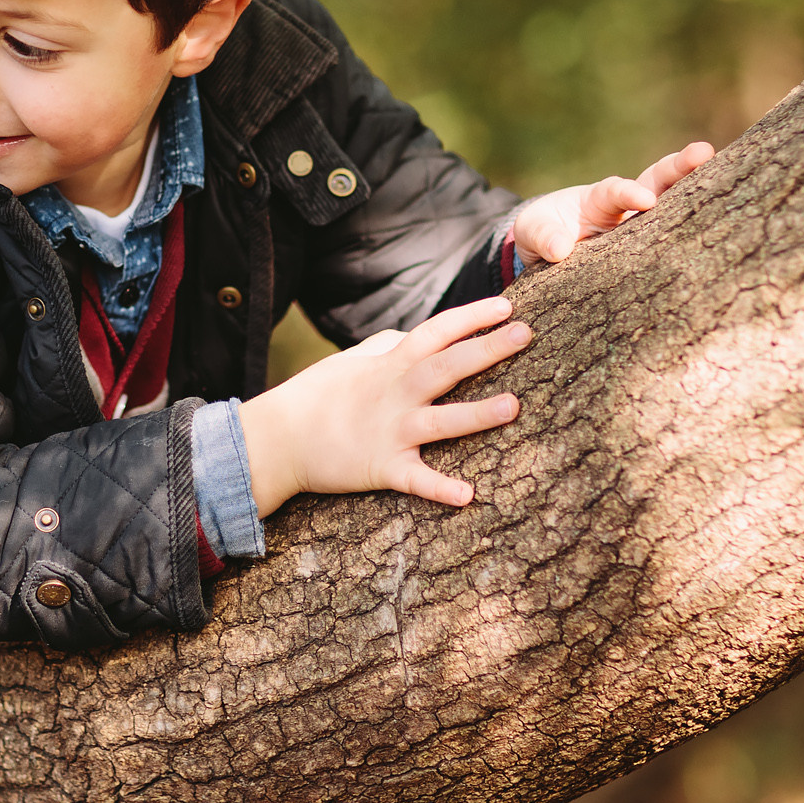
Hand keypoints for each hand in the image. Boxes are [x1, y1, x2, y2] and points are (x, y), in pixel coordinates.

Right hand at [235, 296, 529, 512]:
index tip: (506, 307)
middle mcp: (395, 394)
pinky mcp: (380, 467)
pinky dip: (440, 488)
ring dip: (477, 414)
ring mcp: (390, 430)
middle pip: (447, 366)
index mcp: (390, 365)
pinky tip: (468, 495)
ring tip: (513, 406)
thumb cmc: (315, 396)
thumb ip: (384, 346)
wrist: (277, 438)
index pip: (436, 332)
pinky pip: (415, 479)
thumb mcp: (351, 362)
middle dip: (486, 350)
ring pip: (440, 420)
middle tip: (526, 335)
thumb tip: (407, 333)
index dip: (471, 318)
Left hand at [512, 141, 712, 265]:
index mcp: (598, 199)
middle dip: (679, 167)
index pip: (615, 190)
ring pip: (675, 210)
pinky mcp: (652, 255)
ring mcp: (643, 230)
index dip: (630, 192)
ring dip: (699, 199)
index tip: (644, 200)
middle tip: (704, 150)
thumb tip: (560, 252)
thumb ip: (543, 236)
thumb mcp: (533, 232)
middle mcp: (628, 210)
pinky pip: (674, 246)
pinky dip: (696, 241)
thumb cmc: (543, 234)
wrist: (550, 256)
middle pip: (658, 183)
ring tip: (729, 190)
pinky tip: (723, 245)